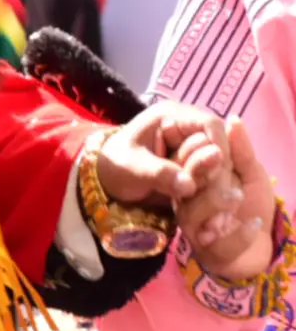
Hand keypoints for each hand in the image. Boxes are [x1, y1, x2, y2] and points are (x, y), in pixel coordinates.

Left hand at [96, 102, 229, 207]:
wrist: (108, 181)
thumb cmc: (115, 165)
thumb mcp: (132, 168)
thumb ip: (160, 174)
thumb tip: (189, 185)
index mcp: (171, 116)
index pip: (211, 125)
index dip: (219, 150)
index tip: (214, 178)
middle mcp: (189, 129)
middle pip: (221, 149)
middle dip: (215, 176)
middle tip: (200, 199)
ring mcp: (195, 150)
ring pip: (222, 169)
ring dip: (213, 191)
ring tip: (194, 209)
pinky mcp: (199, 170)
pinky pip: (216, 183)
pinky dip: (209, 199)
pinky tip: (196, 214)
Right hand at [175, 117, 275, 280]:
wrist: (262, 245)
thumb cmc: (252, 204)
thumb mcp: (251, 173)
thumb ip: (241, 150)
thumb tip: (233, 119)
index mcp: (194, 178)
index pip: (183, 159)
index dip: (196, 148)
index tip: (215, 143)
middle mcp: (187, 201)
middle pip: (183, 183)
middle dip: (200, 169)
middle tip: (220, 159)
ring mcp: (195, 227)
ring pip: (193, 212)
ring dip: (216, 201)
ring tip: (238, 195)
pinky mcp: (209, 251)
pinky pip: (218, 242)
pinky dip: (239, 233)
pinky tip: (254, 223)